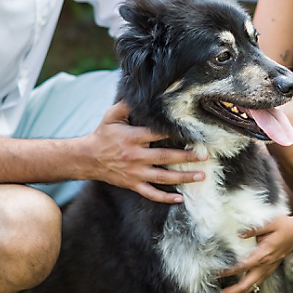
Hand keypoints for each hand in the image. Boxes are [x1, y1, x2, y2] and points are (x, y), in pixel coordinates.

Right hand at [87, 101, 205, 203]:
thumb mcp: (111, 116)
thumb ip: (126, 105)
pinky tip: (180, 199)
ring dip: (183, 177)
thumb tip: (140, 93)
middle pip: (165, 156)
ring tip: (200, 175)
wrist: (88, 158)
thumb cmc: (103, 134)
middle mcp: (136, 156)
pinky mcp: (133, 184)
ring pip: (163, 177)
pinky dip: (166, 198)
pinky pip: (151, 193)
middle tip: (204, 156)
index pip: (157, 134)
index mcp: (132, 137)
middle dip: (186, 156)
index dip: (175, 133)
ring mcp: (135, 172)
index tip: (192, 132)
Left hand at [220, 213, 292, 292]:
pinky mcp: (271, 268)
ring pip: (254, 286)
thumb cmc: (284, 226)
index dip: (230, 271)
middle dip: (234, 291)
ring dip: (241, 291)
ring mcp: (269, 268)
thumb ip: (253, 229)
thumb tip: (238, 234)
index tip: (219, 273)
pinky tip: (240, 285)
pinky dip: (248, 286)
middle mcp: (266, 264)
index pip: (244, 266)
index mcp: (264, 254)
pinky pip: (258, 281)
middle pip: (248, 284)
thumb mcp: (269, 223)